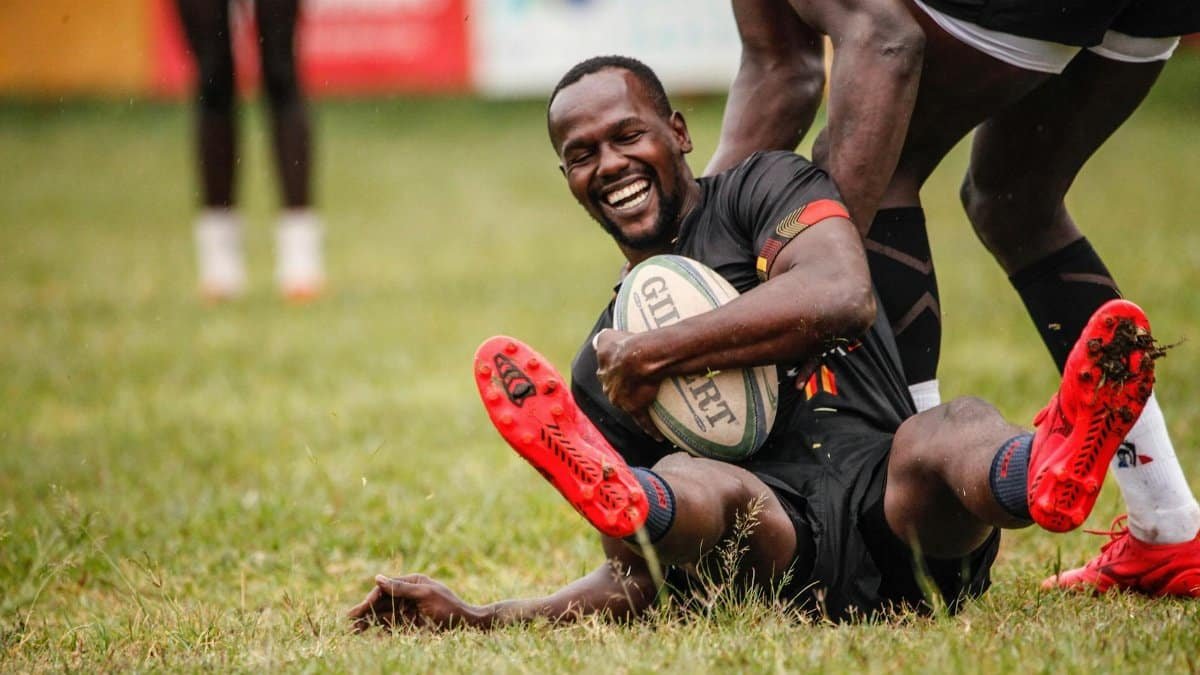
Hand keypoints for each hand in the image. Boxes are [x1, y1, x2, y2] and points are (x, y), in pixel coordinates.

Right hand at [347, 574, 481, 632]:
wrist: (466, 625)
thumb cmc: (448, 606)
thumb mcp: (425, 594)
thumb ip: (401, 588)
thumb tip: (377, 578)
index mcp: (412, 582)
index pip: (385, 589)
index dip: (371, 599)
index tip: (359, 610)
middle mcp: (407, 595)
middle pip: (381, 603)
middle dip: (365, 612)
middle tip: (348, 621)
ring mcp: (408, 610)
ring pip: (383, 616)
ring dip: (368, 622)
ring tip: (353, 631)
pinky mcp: (410, 624)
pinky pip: (391, 627)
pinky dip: (380, 631)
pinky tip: (369, 636)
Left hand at [593, 329, 664, 440]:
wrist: (637, 357)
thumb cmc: (624, 343)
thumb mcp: (606, 337)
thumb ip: (602, 339)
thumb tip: (600, 339)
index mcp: (603, 373)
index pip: (606, 375)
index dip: (614, 374)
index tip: (621, 374)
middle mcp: (610, 388)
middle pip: (615, 392)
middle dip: (622, 392)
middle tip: (634, 389)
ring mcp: (623, 400)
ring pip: (628, 407)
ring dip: (634, 408)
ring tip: (645, 409)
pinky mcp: (637, 408)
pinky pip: (645, 422)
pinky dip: (652, 429)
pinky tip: (658, 437)